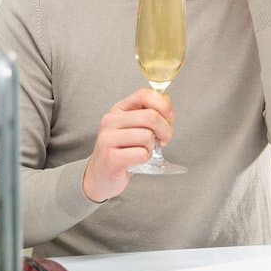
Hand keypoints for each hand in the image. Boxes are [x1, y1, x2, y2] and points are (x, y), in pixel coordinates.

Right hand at [82, 88, 174, 202]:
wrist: (100, 176)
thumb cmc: (122, 151)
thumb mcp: (134, 127)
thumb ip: (150, 114)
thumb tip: (167, 103)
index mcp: (119, 109)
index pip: (144, 94)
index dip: (163, 106)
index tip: (169, 118)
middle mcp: (110, 120)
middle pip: (150, 116)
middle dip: (165, 130)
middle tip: (164, 140)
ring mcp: (108, 139)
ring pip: (147, 136)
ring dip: (153, 146)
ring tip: (144, 150)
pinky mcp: (110, 158)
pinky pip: (141, 154)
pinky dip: (145, 158)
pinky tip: (137, 160)